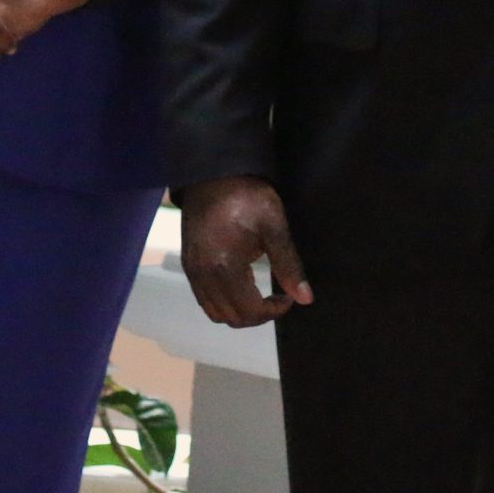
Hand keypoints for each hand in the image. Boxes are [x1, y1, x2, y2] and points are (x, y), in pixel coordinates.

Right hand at [180, 176, 313, 327]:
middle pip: (231, 318)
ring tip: (260, 294)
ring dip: (240, 311)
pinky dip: (224, 302)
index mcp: (224, 266)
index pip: (249, 311)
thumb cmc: (247, 196)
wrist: (213, 174)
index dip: (274, 311)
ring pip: (215, 312)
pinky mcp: (188, 264)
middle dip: (258, 315)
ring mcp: (192, 271)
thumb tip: (305, 298)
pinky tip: (241, 285)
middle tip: (277, 297)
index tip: (289, 296)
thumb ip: (288, 264)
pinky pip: (204, 299)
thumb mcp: (274, 226)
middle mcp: (203, 275)